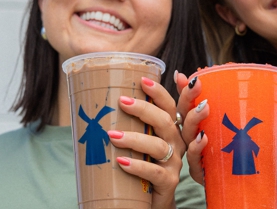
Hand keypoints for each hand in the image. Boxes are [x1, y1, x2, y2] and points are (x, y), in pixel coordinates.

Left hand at [107, 77, 185, 208]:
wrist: (149, 201)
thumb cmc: (141, 165)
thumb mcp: (138, 143)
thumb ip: (129, 124)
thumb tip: (100, 104)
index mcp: (169, 129)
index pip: (169, 105)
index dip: (160, 92)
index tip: (143, 80)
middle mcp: (176, 143)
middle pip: (165, 121)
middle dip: (144, 109)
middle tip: (122, 102)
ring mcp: (174, 163)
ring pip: (158, 145)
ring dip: (134, 138)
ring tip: (113, 135)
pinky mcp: (168, 182)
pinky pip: (154, 172)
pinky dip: (137, 165)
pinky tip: (121, 162)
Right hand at [175, 71, 276, 184]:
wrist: (249, 183)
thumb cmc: (247, 151)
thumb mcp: (259, 127)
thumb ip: (273, 109)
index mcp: (204, 121)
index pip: (190, 102)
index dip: (183, 89)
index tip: (182, 75)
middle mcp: (195, 135)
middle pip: (183, 114)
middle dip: (186, 97)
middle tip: (196, 84)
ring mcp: (197, 153)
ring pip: (186, 134)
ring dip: (192, 119)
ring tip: (204, 107)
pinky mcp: (201, 172)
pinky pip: (194, 160)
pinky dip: (196, 148)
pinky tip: (203, 138)